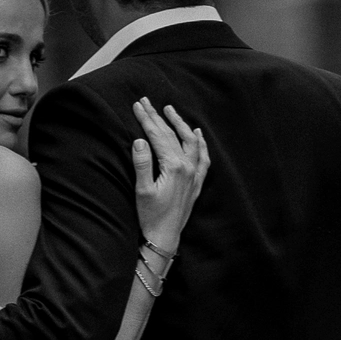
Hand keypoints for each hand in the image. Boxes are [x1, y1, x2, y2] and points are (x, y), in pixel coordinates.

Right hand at [131, 98, 209, 258]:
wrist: (165, 237)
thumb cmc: (151, 217)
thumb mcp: (142, 191)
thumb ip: (142, 164)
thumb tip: (139, 140)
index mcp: (173, 166)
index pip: (158, 136)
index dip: (146, 119)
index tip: (137, 105)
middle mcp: (187, 167)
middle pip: (172, 134)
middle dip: (158, 117)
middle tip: (146, 102)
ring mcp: (194, 174)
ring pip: (189, 140)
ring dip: (179, 124)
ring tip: (170, 110)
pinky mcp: (196, 182)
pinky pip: (202, 157)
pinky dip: (200, 142)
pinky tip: (196, 133)